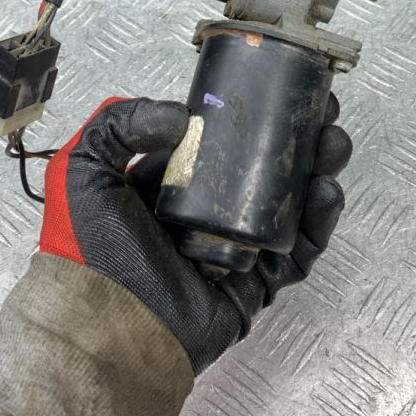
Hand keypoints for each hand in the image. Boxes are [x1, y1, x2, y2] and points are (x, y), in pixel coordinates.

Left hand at [40, 95, 350, 374]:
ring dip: (319, 170)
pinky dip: (319, 220)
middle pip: (271, 167)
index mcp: (176, 182)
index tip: (285, 88)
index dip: (260, 114)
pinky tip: (325, 191)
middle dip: (302, 138)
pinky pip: (300, 249)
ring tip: (332, 146)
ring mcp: (239, 246)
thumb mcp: (83, 170)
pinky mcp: (259, 281)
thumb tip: (181, 116)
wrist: (110, 327)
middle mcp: (212, 210)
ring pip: (292, 203)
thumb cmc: (92, 252)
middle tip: (323, 115)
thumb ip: (118, 123)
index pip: (228, 139)